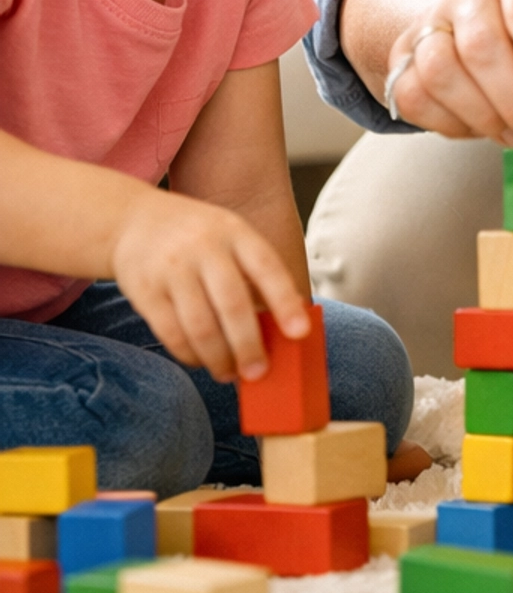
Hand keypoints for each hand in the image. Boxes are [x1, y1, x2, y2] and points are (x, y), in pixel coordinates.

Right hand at [111, 185, 310, 382]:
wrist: (133, 219)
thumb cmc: (196, 236)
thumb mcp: (230, 236)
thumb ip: (253, 274)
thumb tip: (279, 329)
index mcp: (235, 232)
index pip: (267, 268)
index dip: (285, 302)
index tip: (299, 333)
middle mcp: (204, 248)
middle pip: (232, 304)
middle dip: (248, 345)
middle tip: (259, 372)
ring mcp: (172, 269)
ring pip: (200, 326)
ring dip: (219, 358)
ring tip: (230, 373)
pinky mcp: (145, 291)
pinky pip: (171, 333)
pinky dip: (190, 355)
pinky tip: (201, 362)